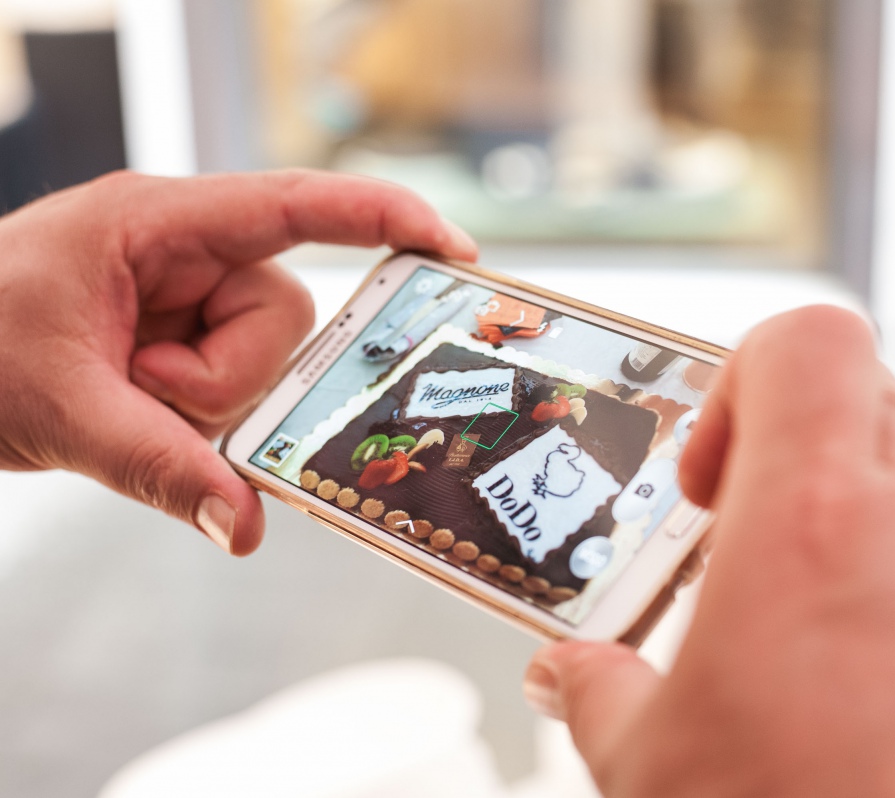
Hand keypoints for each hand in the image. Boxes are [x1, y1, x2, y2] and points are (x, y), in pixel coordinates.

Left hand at [0, 169, 475, 554]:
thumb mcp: (61, 408)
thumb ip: (161, 469)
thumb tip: (243, 527)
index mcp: (157, 222)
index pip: (293, 205)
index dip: (381, 217)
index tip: (452, 248)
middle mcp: (185, 251)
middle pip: (283, 313)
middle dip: (229, 375)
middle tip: (147, 392)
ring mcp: (186, 295)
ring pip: (264, 359)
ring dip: (207, 399)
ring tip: (127, 399)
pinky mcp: (182, 336)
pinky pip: (235, 382)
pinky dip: (197, 413)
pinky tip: (140, 407)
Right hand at [523, 307, 894, 794]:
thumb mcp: (651, 771)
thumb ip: (603, 694)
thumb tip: (572, 674)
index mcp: (814, 533)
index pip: (808, 345)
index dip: (749, 379)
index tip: (714, 477)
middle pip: (874, 419)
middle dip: (804, 467)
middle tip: (750, 555)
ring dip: (866, 569)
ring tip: (811, 678)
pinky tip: (888, 737)